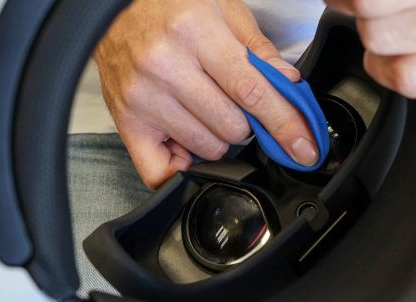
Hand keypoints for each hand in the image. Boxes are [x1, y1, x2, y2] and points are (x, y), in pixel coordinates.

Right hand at [94, 0, 317, 188]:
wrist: (112, 9)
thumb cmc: (169, 6)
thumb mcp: (223, 10)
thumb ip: (259, 49)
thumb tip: (289, 86)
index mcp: (196, 34)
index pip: (252, 93)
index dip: (284, 125)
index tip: (303, 148)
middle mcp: (166, 67)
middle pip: (233, 128)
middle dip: (246, 121)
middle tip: (232, 101)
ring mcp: (143, 98)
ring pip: (207, 148)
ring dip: (217, 137)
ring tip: (205, 109)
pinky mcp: (126, 121)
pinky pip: (160, 170)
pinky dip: (182, 166)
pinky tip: (186, 144)